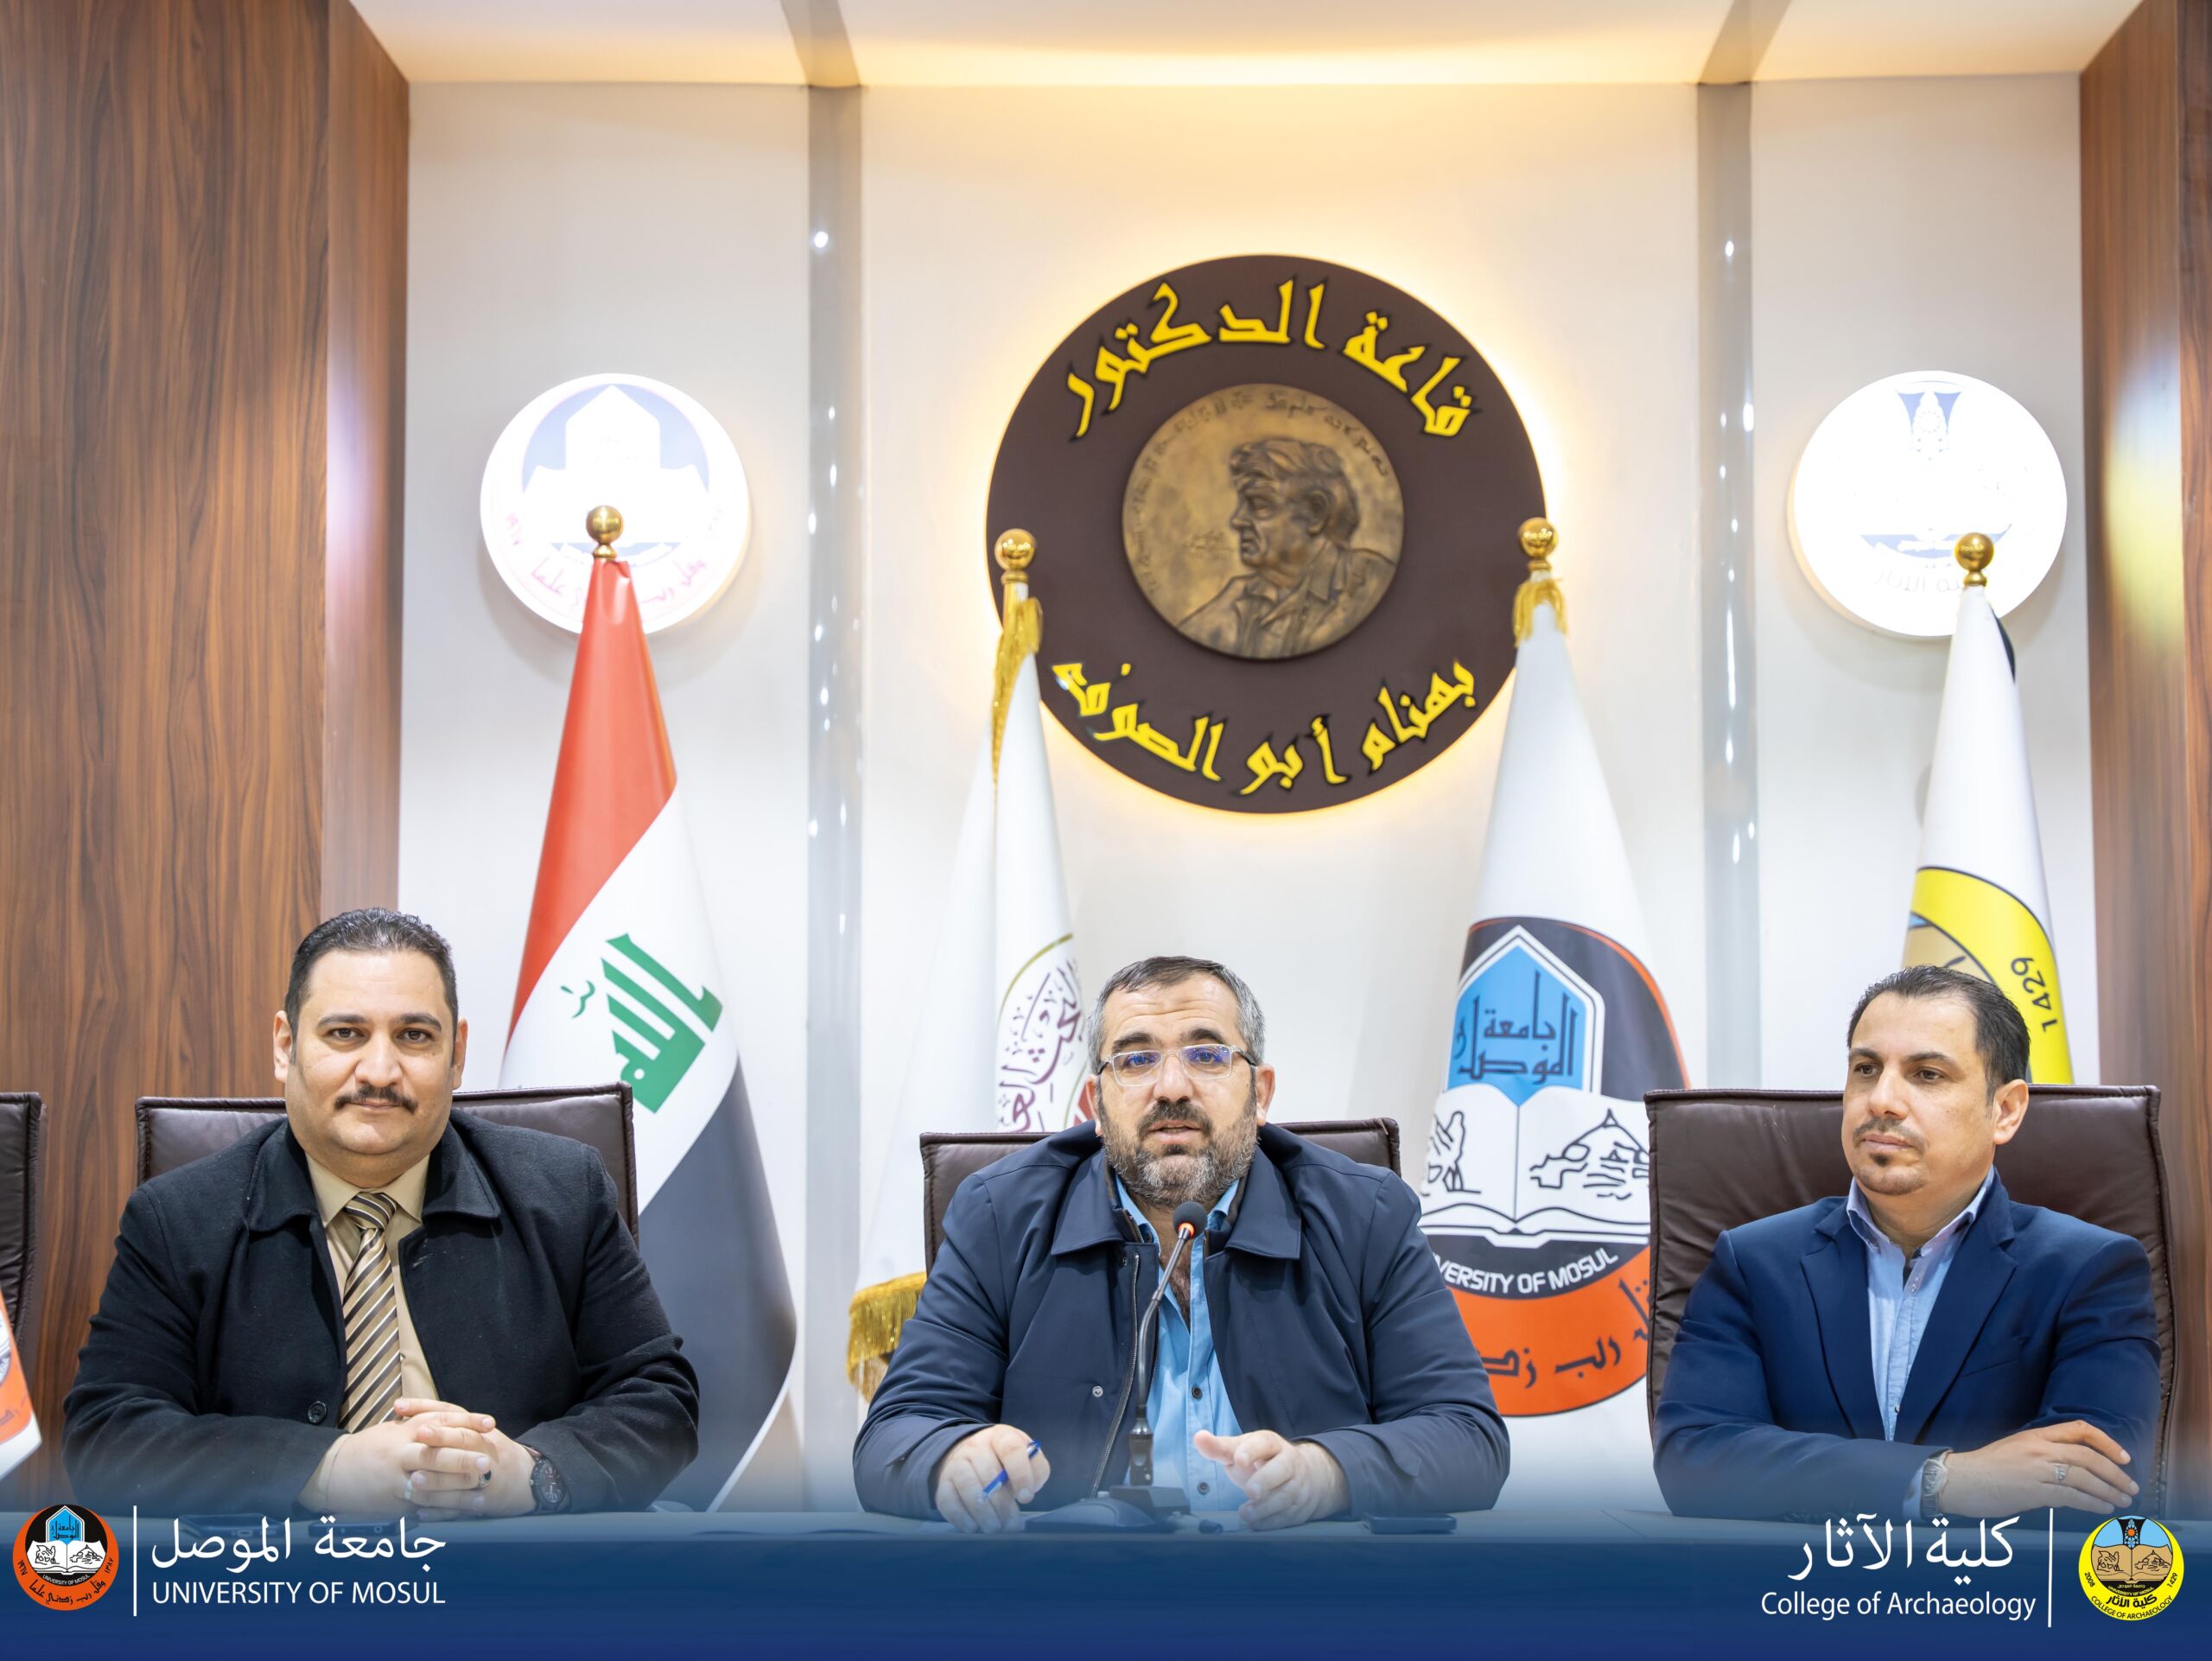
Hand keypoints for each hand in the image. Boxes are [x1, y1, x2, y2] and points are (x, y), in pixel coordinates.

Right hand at [316, 1410, 484, 1517]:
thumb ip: (419, 1423)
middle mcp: (400, 1454)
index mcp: (403, 1432)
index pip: (440, 1421)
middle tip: (489, 1461)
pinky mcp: (391, 1502)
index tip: (490, 1424)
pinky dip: (442, 1508)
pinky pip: (421, 1506)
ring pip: (431, 1484)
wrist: (330, 1472)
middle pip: (437, 1454)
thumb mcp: (391, 1429)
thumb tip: (450, 1418)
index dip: (467, 1422)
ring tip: (482, 1489)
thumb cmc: (365, 1449)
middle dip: (465, 1458)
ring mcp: (395, 1480)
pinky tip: (461, 1510)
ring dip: (459, 1488)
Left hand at [391, 1398, 535, 1520]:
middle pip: (464, 1441)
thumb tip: (416, 1417)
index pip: (457, 1417)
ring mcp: (488, 1478)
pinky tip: (422, 1513)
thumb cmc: (498, 1455)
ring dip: (437, 1480)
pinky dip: (441, 1511)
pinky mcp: (486, 1502)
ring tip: (414, 1481)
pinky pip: (462, 1507)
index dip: (434, 1414)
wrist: (530, 1479)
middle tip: (417, 1437)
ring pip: (462, 1477)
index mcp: (482, 1433)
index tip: (410, 1414)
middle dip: (440, 1439)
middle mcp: (486, 1451)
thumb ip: (455, 1425)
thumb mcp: (484, 1434)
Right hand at [932, 1425, 1048, 1533]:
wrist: (970, 1457)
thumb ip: (1036, 1470)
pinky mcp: (943, 1483)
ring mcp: (957, 1463)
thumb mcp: (1026, 1457)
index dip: (1020, 1474)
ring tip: (994, 1527)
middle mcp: (976, 1446)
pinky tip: (973, 1527)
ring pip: (967, 1485)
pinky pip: (947, 1499)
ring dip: (982, 1511)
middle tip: (1011, 1524)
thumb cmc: (1005, 1462)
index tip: (1026, 1498)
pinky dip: (960, 1516)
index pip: (1011, 1449)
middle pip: (989, 1472)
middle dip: (1002, 1503)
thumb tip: (1029, 1491)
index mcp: (1001, 1437)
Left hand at [1194, 1429, 1347, 1529]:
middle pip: (1282, 1468)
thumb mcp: (1242, 1450)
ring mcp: (1297, 1485)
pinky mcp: (1300, 1506)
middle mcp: (1288, 1462)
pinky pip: (1289, 1515)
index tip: (1238, 1460)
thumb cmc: (1263, 1462)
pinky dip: (1271, 1521)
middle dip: (1266, 1480)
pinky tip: (1255, 1524)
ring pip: (1286, 1495)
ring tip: (1245, 1513)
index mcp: (1272, 1444)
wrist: (1304, 1476)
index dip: (1252, 1450)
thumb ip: (1220, 1448)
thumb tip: (1198, 1437)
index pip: (1264, 1442)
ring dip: (1265, 1507)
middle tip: (1249, 1491)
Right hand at [1939, 1420, 2139, 1517]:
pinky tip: (2103, 1508)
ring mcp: (2037, 1470)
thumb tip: (2070, 1469)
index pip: (2079, 1429)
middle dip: (2115, 1473)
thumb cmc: (1986, 1468)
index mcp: (2035, 1436)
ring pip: (2085, 1477)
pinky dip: (2093, 1503)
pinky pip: (2072, 1496)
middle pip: (2088, 1457)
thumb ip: (2042, 1454)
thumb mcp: (2015, 1450)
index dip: (2106, 1442)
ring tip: (2122, 1500)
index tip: (2123, 1456)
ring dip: (2109, 1490)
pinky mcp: (2034, 1491)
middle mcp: (2039, 1449)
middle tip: (2130, 1486)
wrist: (1960, 1480)